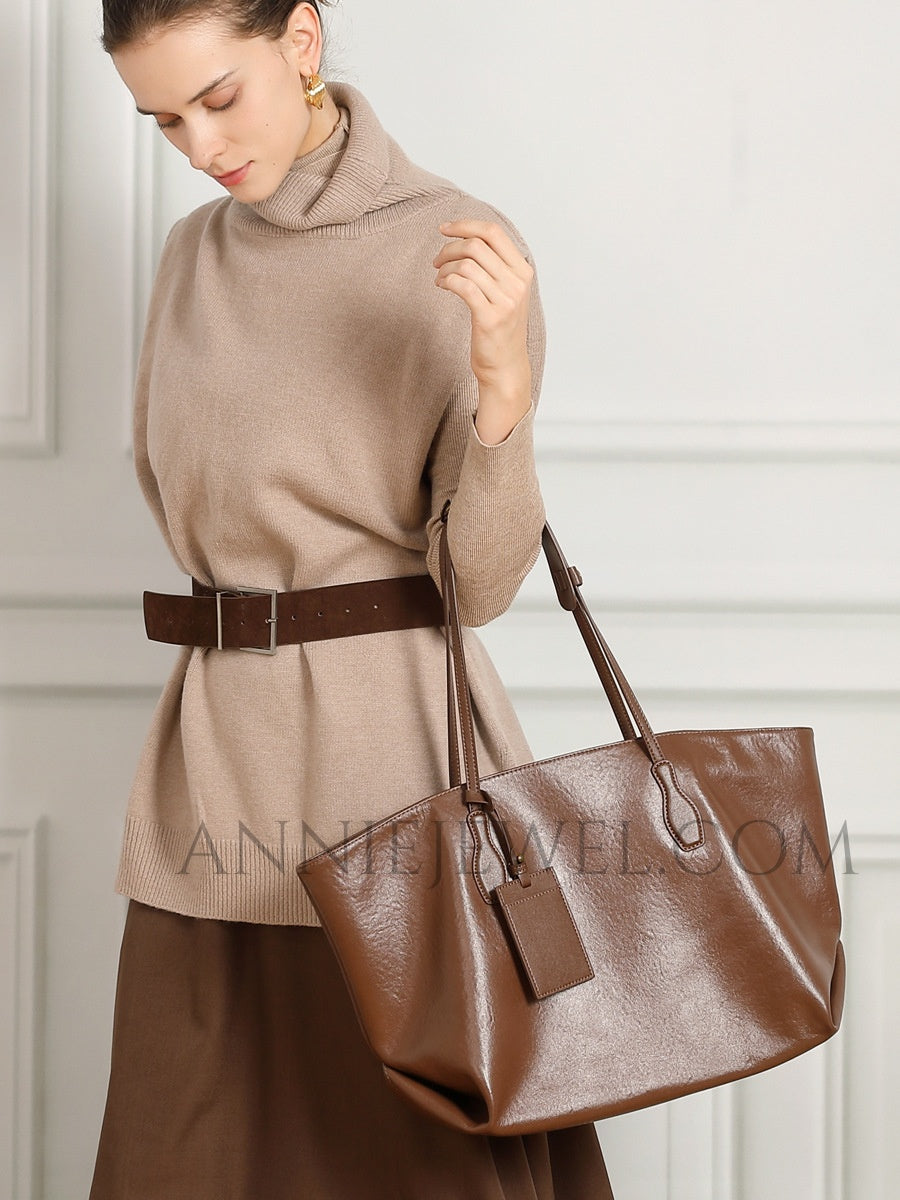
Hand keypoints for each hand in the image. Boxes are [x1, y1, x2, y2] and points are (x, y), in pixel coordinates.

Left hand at [432, 219, 532, 398]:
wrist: (505, 366)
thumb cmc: (500, 327)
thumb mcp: (506, 291)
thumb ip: (495, 265)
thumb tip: (466, 237)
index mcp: (522, 271)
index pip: (494, 232)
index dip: (466, 224)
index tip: (445, 228)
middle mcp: (517, 283)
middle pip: (476, 245)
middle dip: (449, 247)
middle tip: (437, 260)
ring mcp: (505, 301)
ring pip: (467, 265)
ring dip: (445, 267)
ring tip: (439, 277)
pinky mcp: (489, 317)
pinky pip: (462, 285)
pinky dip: (446, 280)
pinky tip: (441, 286)